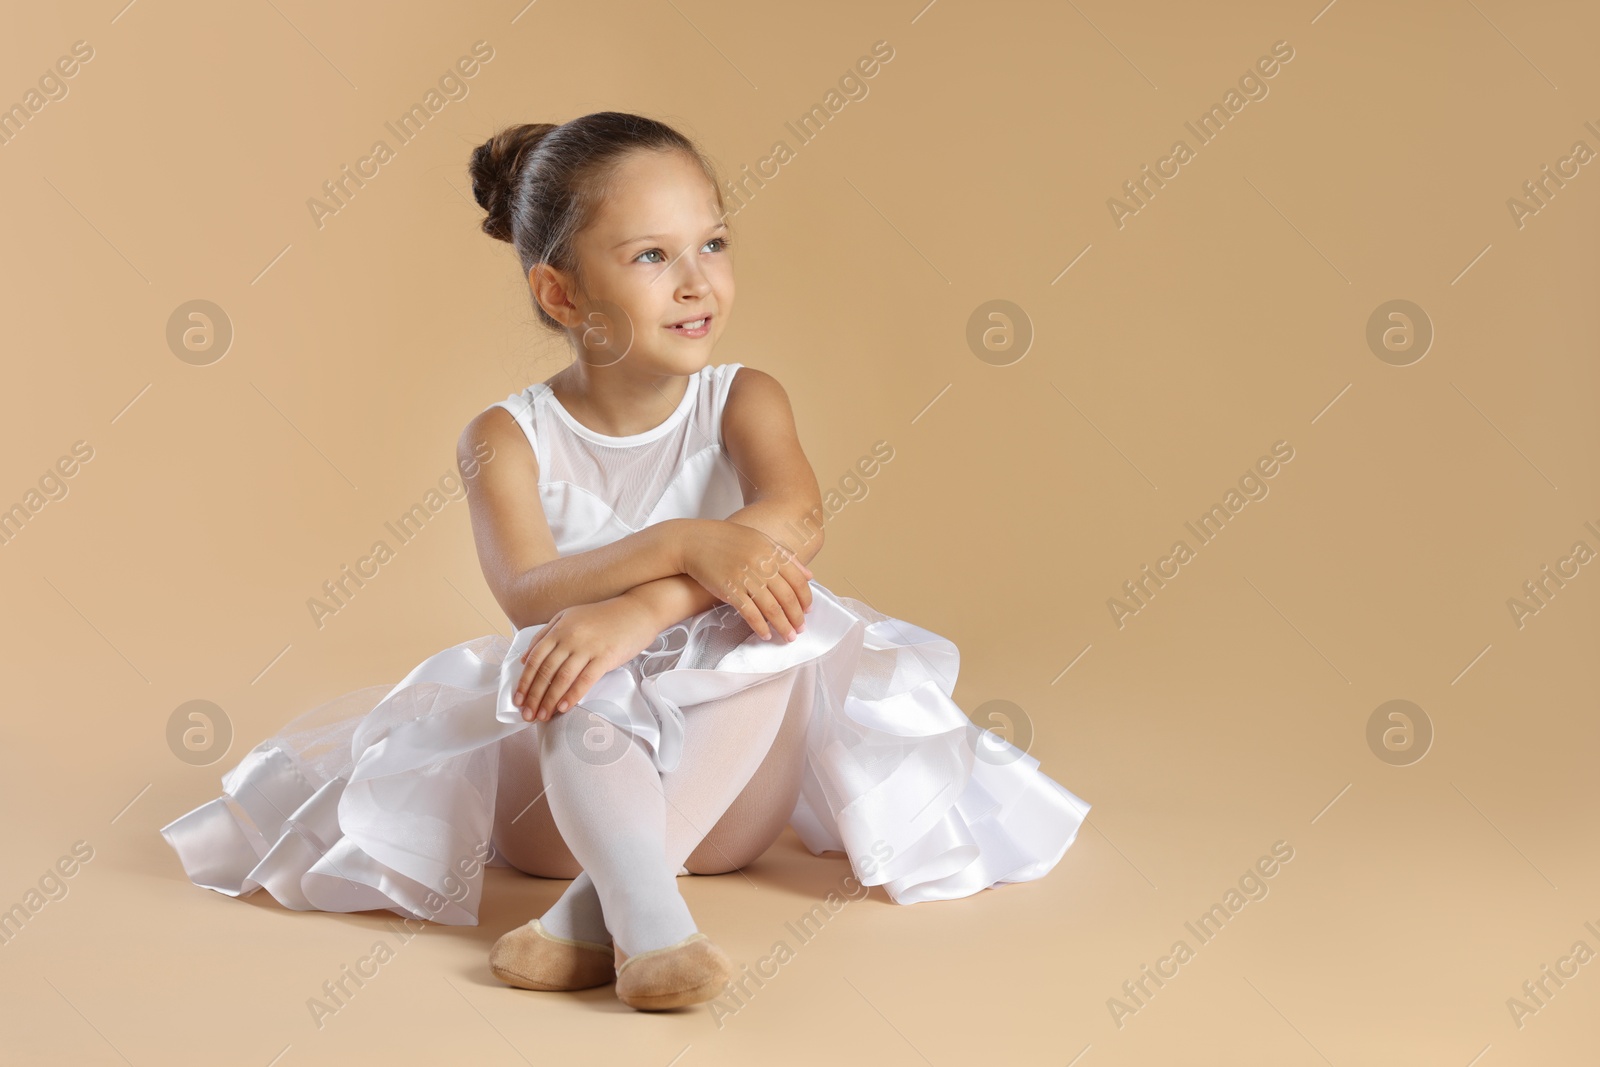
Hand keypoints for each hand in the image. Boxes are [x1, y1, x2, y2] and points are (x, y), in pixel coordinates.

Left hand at [512, 595, 668, 722]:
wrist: (637, 610)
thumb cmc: (604, 616)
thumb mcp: (569, 617)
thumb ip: (545, 634)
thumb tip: (525, 658)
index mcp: (559, 628)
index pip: (535, 658)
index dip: (524, 681)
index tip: (518, 699)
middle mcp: (570, 637)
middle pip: (546, 671)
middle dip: (534, 696)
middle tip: (527, 714)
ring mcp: (588, 647)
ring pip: (562, 678)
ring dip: (550, 700)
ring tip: (543, 716)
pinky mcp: (605, 657)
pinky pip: (585, 680)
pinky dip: (572, 695)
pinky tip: (564, 707)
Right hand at [678, 519, 813, 641]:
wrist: (694, 542)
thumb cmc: (727, 540)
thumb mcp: (760, 540)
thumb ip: (785, 556)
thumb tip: (809, 575)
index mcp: (772, 552)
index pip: (798, 580)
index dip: (806, 599)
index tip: (808, 611)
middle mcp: (762, 565)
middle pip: (787, 597)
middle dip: (797, 616)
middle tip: (801, 629)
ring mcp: (745, 578)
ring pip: (771, 608)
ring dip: (783, 625)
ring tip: (788, 636)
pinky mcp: (729, 590)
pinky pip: (749, 613)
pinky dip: (760, 626)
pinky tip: (765, 634)